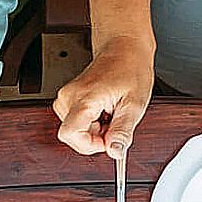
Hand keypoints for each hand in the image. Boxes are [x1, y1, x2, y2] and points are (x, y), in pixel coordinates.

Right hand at [52, 38, 153, 156]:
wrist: (124, 48)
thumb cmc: (131, 69)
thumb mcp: (134, 104)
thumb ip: (123, 131)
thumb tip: (115, 152)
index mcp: (85, 98)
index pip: (70, 134)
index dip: (89, 145)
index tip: (107, 141)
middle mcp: (69, 97)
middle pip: (73, 136)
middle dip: (96, 137)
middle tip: (114, 122)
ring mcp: (66, 97)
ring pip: (75, 131)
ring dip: (95, 130)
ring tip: (110, 113)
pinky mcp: (68, 99)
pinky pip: (76, 123)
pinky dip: (92, 123)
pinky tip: (103, 111)